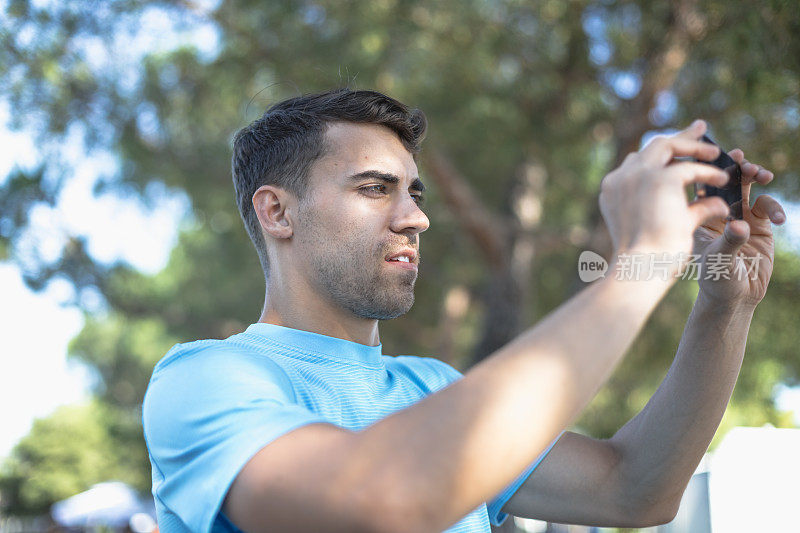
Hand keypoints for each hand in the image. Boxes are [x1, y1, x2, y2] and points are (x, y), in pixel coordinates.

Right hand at [600, 120, 730, 276]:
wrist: (640, 268)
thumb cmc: (648, 259)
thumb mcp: (664, 227)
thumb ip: (687, 210)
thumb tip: (716, 203)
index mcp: (613, 189)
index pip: (637, 161)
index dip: (661, 155)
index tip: (678, 150)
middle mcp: (620, 178)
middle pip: (652, 146)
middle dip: (680, 137)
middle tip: (701, 128)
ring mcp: (638, 176)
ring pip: (666, 145)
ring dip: (693, 145)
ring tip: (716, 152)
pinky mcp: (659, 180)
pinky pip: (690, 168)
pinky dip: (707, 172)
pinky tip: (722, 180)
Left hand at [692, 150, 784, 307]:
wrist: (734, 298)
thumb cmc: (715, 280)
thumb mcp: (719, 260)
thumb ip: (730, 241)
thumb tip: (742, 226)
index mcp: (698, 215)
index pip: (700, 184)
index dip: (708, 167)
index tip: (720, 159)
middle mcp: (717, 211)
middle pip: (724, 179)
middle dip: (735, 166)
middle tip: (744, 163)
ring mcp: (739, 216)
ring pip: (746, 186)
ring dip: (755, 175)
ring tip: (763, 176)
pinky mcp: (759, 225)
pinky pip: (767, 206)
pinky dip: (775, 207)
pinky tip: (781, 219)